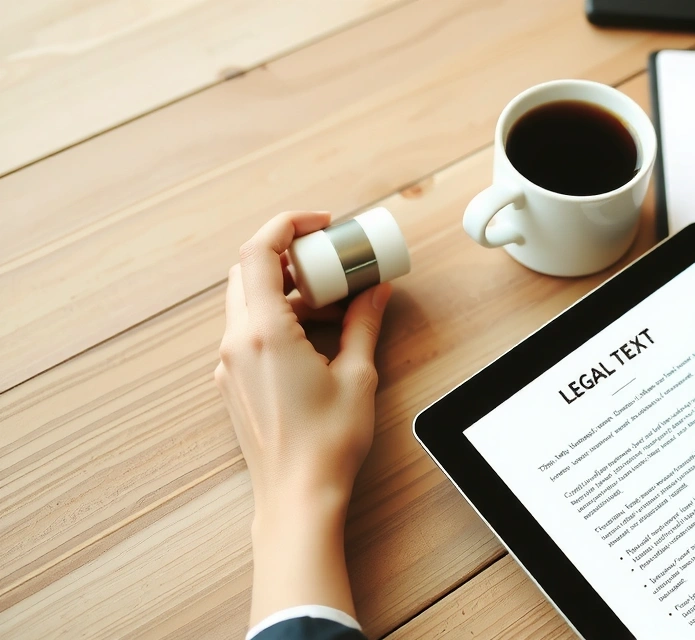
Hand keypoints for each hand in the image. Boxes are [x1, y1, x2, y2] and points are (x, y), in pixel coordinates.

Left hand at [214, 210, 391, 624]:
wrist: (297, 496)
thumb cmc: (327, 443)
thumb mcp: (357, 375)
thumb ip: (364, 323)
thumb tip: (376, 291)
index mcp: (264, 332)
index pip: (260, 252)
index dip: (288, 225)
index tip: (321, 224)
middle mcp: (236, 342)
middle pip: (249, 271)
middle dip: (289, 253)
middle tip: (329, 257)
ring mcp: (229, 364)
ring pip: (246, 301)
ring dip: (285, 287)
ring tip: (330, 298)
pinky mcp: (232, 383)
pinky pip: (246, 330)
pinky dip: (276, 316)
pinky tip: (312, 333)